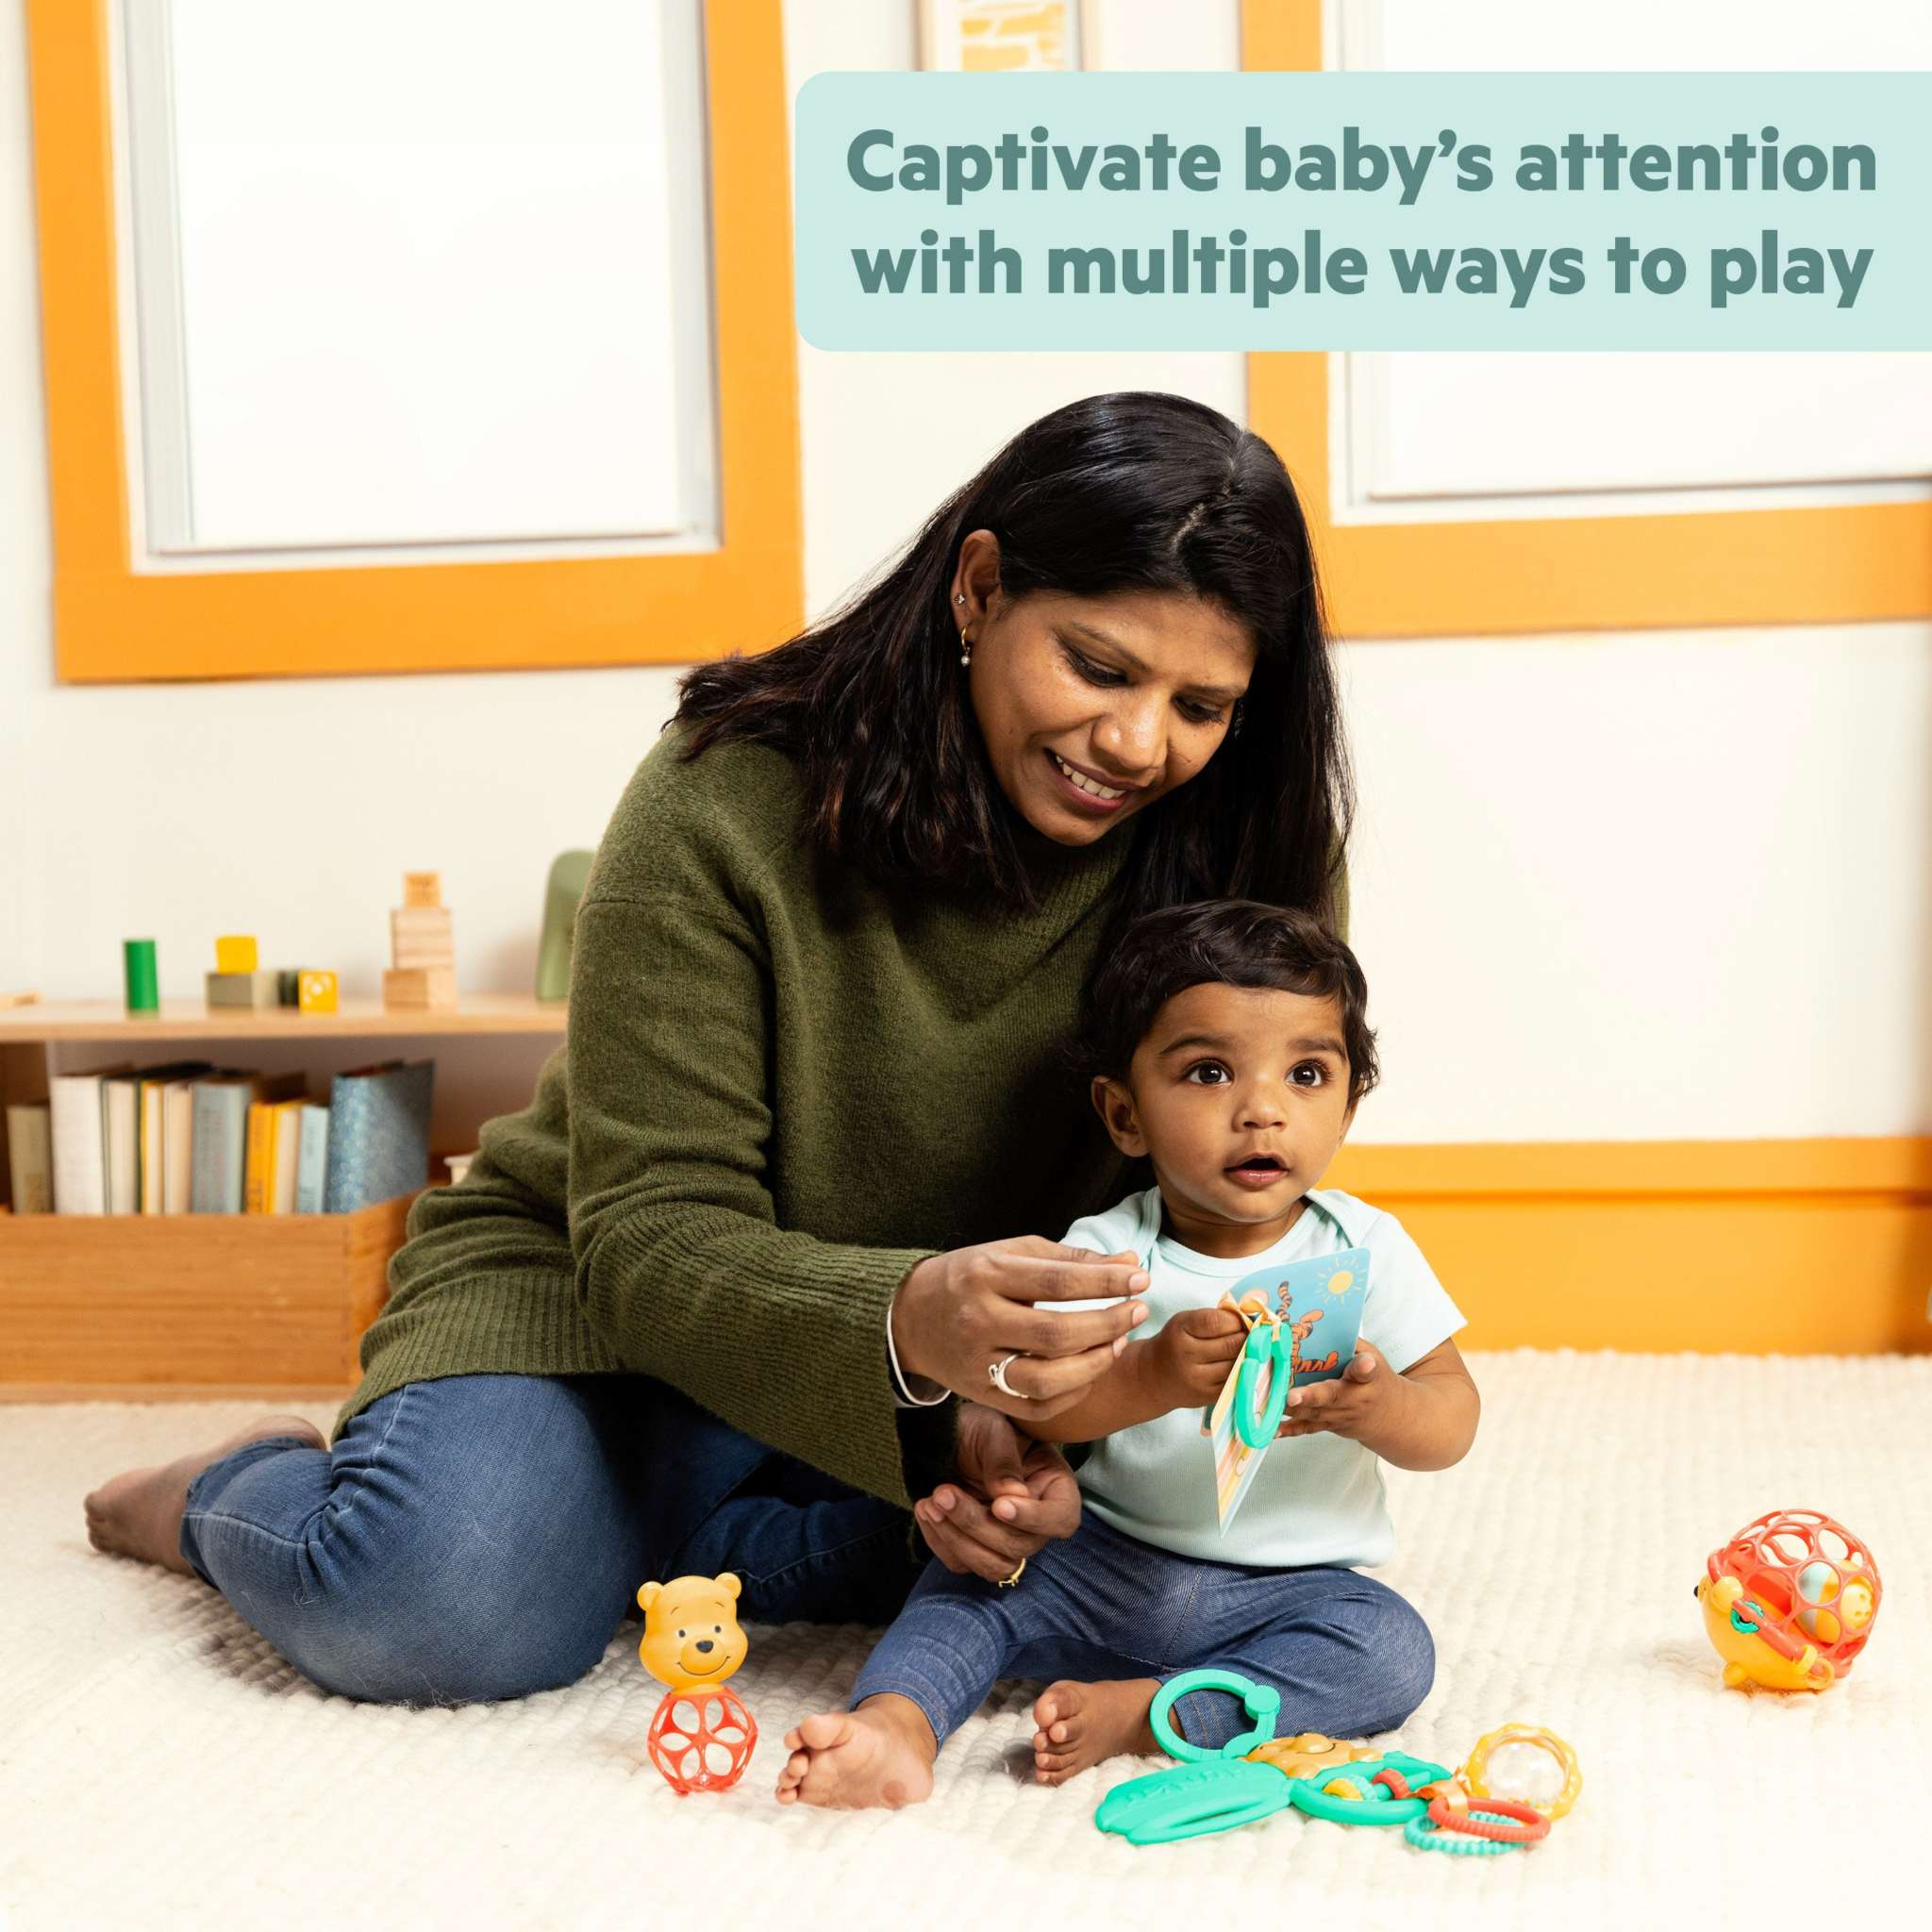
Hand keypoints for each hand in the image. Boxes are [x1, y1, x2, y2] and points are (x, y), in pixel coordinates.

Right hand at [890, 1238, 1150, 1422]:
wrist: (909, 1316)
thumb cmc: (970, 1276)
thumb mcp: (1012, 1252)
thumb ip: (1071, 1259)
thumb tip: (1129, 1263)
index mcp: (986, 1275)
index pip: (1057, 1282)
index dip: (1106, 1282)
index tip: (1140, 1278)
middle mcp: (978, 1320)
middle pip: (1056, 1333)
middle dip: (1108, 1323)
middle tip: (1138, 1311)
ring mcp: (977, 1364)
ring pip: (1046, 1379)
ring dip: (1095, 1364)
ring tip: (1119, 1343)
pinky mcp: (979, 1394)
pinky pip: (1035, 1407)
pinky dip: (1072, 1394)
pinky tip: (1090, 1372)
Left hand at [913, 1405, 1080, 1582]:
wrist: (943, 1434)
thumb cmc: (977, 1425)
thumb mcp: (992, 1430)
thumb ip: (1003, 1460)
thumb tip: (1011, 1495)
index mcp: (1053, 1486)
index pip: (1061, 1519)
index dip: (1034, 1520)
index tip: (999, 1505)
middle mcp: (1034, 1519)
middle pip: (1021, 1546)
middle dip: (978, 1524)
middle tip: (944, 1492)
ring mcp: (1004, 1537)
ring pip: (993, 1565)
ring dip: (957, 1539)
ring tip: (932, 1502)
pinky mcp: (973, 1547)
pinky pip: (961, 1564)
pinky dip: (940, 1542)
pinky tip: (925, 1510)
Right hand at [1146, 1305, 1246, 1408]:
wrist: (1153, 1377)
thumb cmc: (1175, 1343)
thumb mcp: (1185, 1322)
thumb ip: (1213, 1318)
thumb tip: (1250, 1320)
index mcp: (1180, 1331)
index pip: (1216, 1322)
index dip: (1235, 1320)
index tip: (1241, 1320)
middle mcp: (1186, 1356)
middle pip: (1231, 1344)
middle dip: (1246, 1337)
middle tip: (1250, 1335)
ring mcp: (1196, 1379)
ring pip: (1236, 1364)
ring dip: (1247, 1355)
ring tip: (1247, 1349)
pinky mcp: (1206, 1396)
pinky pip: (1235, 1381)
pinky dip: (1242, 1371)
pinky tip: (1241, 1364)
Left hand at [1276, 1344, 1390, 1441]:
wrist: (1389, 1418)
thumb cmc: (1376, 1381)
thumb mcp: (1373, 1357)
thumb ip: (1351, 1343)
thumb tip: (1324, 1321)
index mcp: (1368, 1378)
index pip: (1366, 1370)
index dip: (1364, 1366)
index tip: (1366, 1361)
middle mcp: (1353, 1399)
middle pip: (1331, 1396)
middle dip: (1310, 1396)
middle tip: (1292, 1396)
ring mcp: (1339, 1416)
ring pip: (1314, 1413)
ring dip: (1291, 1410)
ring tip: (1270, 1403)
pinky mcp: (1328, 1426)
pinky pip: (1308, 1429)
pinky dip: (1290, 1430)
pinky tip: (1273, 1430)